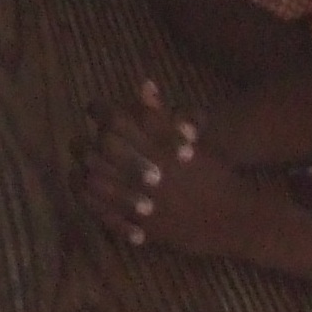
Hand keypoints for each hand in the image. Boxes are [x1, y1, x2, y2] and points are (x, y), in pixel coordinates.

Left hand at [81, 81, 283, 257]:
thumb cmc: (215, 174)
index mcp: (162, 148)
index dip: (101, 111)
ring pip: (100, 184)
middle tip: (76, 138)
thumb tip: (142, 83)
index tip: (92, 107)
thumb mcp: (191, 141)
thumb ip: (162, 115)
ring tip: (76, 164)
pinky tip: (87, 192)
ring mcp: (147, 202)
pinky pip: (107, 214)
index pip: (120, 122)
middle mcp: (151, 174)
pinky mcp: (145, 227)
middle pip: (103, 153)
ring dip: (82, 171)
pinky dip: (92, 201)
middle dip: (84, 143)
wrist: (236, 218)